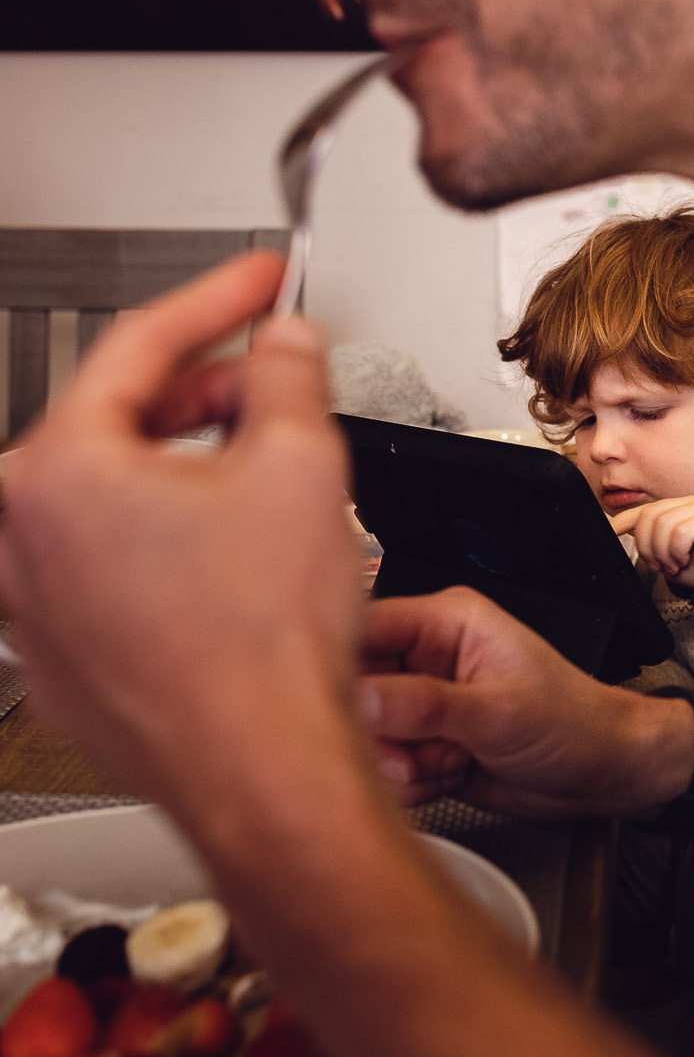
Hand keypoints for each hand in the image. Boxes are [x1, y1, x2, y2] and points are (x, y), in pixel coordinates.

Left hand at [0, 252, 363, 809]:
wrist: (268, 774)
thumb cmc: (264, 651)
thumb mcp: (303, 464)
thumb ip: (287, 375)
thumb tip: (282, 345)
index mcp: (56, 474)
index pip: (138, 347)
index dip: (216, 299)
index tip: (254, 282)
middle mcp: (20, 540)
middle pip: (117, 422)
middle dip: (204, 394)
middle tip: (271, 383)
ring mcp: (32, 608)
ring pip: (112, 501)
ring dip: (185, 473)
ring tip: (264, 480)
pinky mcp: (63, 661)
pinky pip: (110, 572)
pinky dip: (166, 548)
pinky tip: (233, 561)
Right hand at [357, 587, 693, 815]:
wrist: (608, 773)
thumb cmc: (575, 722)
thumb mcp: (498, 711)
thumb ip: (424, 706)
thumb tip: (358, 700)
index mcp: (445, 623)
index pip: (362, 626)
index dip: (335, 663)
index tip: (327, 702)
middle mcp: (428, 659)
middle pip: (355, 688)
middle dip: (374, 730)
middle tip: (405, 752)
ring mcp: (425, 706)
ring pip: (368, 735)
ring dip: (396, 763)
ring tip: (444, 763)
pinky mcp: (427, 746)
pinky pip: (388, 767)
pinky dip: (410, 784)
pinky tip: (449, 777)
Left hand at [611, 496, 693, 587]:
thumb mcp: (663, 554)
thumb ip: (647, 538)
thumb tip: (620, 529)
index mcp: (677, 509)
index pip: (644, 510)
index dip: (623, 520)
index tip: (611, 531)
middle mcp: (690, 504)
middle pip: (650, 516)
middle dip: (648, 546)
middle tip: (659, 564)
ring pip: (664, 524)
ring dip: (664, 552)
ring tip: (674, 564)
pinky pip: (681, 532)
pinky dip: (677, 551)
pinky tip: (685, 559)